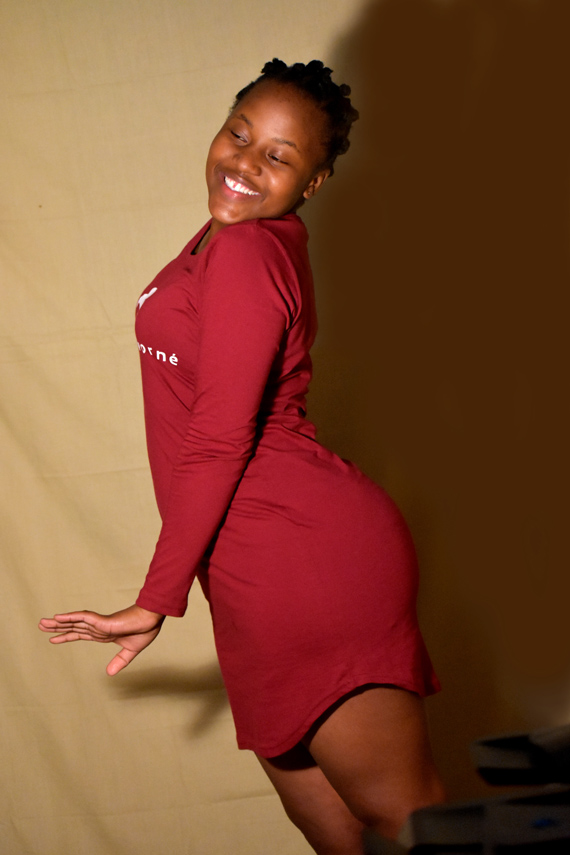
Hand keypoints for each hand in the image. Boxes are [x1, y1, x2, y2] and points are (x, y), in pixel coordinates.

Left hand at [38, 604, 165, 675]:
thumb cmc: (145, 629)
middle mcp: (98, 628)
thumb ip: (120, 661)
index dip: (66, 636)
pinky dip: (70, 617)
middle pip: (73, 627)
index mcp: (104, 634)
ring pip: (74, 622)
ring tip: (43, 622)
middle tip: (41, 625)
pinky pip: (84, 618)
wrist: (153, 619)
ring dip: (58, 622)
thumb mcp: (131, 650)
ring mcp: (100, 624)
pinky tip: (59, 617)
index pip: (80, 635)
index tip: (52, 638)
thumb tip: (108, 674)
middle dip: (57, 627)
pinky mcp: (103, 622)